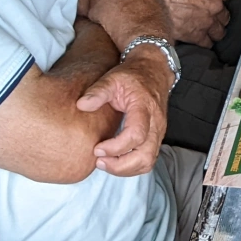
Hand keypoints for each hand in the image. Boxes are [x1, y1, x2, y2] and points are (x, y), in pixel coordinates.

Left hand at [76, 46, 170, 174]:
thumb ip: (97, 92)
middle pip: (145, 156)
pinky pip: (148, 160)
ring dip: (126, 169)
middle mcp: (156, 123)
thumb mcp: (113, 79)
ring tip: (105, 163)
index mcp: (144, 108)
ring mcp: (159, 132)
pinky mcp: (156, 138)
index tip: (97, 148)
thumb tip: (81, 105)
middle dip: (120, 165)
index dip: (116, 147)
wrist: (154, 72)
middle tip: (99, 161)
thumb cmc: (132, 77)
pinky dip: (131, 166)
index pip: (136, 135)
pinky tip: (115, 161)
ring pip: (148, 162)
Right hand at [152, 0, 227, 45]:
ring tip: (208, 33)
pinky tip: (199, 41)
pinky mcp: (197, 35)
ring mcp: (208, 22)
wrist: (150, 0)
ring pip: (219, 32)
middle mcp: (215, 5)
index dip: (218, 0)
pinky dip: (203, 43)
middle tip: (210, 19)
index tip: (213, 3)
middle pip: (224, 15)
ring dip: (214, 32)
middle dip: (217, 18)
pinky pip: (207, 43)